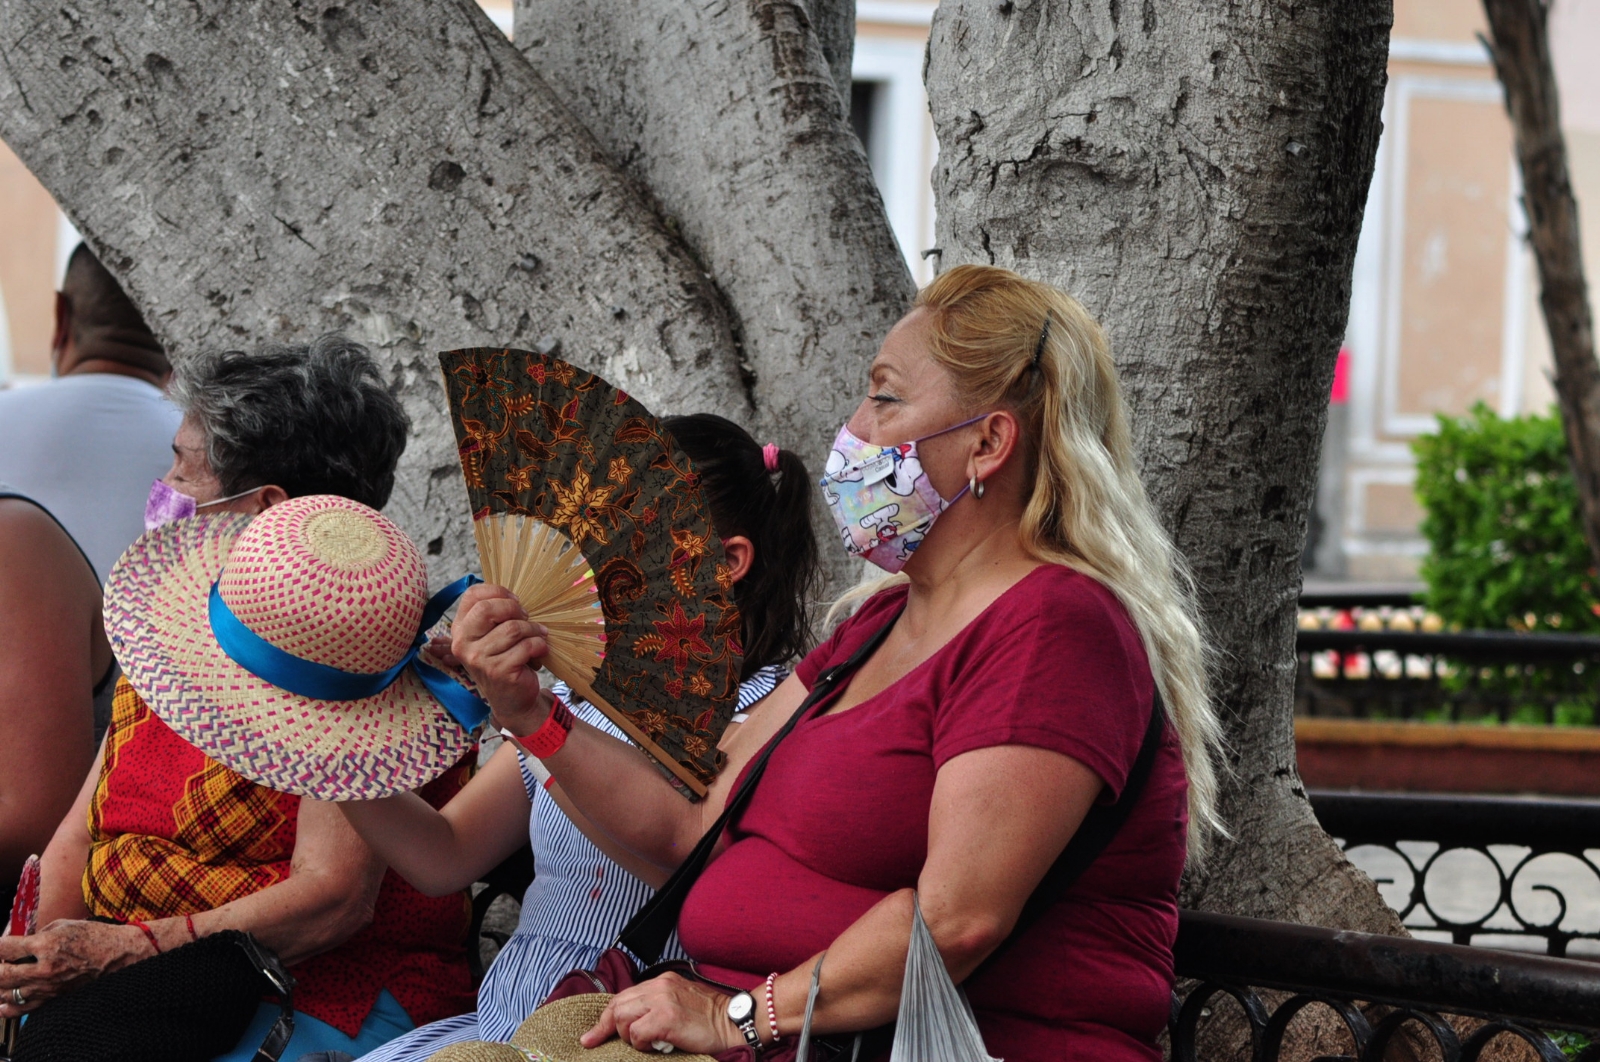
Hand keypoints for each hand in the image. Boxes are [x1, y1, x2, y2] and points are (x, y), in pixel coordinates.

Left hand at [0, 919, 152, 1016]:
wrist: (118, 956)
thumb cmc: (95, 937)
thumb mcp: (64, 925)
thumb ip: (36, 934)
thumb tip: (16, 943)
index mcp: (47, 944)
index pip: (4, 948)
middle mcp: (44, 968)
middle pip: (0, 974)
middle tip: (1, 962)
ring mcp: (47, 987)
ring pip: (6, 993)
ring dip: (0, 985)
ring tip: (4, 977)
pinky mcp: (52, 999)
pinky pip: (20, 1008)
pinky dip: (6, 1005)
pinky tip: (4, 1000)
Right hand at [452, 584, 551, 733]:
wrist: (511, 699)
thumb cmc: (505, 659)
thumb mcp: (492, 635)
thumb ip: (495, 614)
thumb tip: (514, 596)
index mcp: (460, 628)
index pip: (472, 595)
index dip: (498, 592)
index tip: (515, 602)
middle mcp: (463, 643)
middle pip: (487, 609)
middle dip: (515, 609)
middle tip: (527, 618)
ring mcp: (478, 659)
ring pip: (513, 628)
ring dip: (533, 630)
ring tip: (538, 637)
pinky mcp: (497, 671)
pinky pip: (526, 646)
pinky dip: (539, 645)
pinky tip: (539, 651)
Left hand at [581, 972, 744, 1054]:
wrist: (735, 1023)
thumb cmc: (711, 1019)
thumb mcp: (681, 1003)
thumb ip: (657, 1006)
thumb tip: (633, 1023)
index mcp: (662, 982)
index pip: (623, 996)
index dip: (604, 1017)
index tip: (591, 1035)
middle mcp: (660, 986)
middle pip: (616, 1005)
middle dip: (604, 1028)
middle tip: (595, 1042)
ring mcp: (662, 1000)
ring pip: (622, 1019)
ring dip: (628, 1037)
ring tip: (646, 1044)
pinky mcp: (667, 1018)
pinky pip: (637, 1033)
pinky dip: (641, 1044)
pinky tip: (656, 1047)